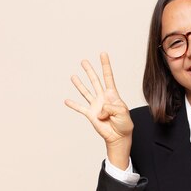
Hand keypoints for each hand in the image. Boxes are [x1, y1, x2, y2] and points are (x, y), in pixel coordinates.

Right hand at [65, 53, 132, 167]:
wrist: (119, 136)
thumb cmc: (124, 124)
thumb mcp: (122, 113)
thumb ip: (112, 107)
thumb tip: (100, 108)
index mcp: (112, 95)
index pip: (108, 77)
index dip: (105, 65)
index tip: (103, 54)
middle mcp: (103, 98)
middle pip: (95, 81)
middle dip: (89, 71)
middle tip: (84, 61)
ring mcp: (96, 105)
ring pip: (86, 92)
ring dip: (79, 84)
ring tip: (73, 76)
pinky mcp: (90, 114)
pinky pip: (80, 108)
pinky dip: (73, 105)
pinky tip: (66, 101)